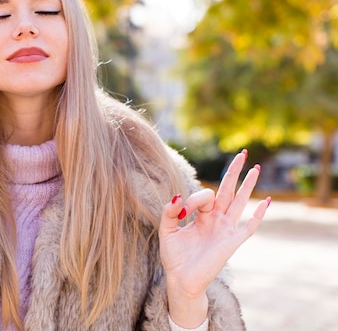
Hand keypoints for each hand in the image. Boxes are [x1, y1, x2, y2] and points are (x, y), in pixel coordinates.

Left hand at [158, 150, 269, 326]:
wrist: (181, 280)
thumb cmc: (175, 257)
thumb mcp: (166, 230)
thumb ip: (170, 212)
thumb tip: (178, 196)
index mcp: (201, 216)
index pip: (205, 196)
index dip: (194, 199)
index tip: (183, 210)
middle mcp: (216, 220)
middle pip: (227, 190)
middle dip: (234, 172)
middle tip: (243, 153)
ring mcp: (226, 230)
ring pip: (239, 202)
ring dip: (248, 185)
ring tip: (256, 168)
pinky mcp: (232, 243)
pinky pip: (248, 226)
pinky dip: (258, 214)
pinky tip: (267, 202)